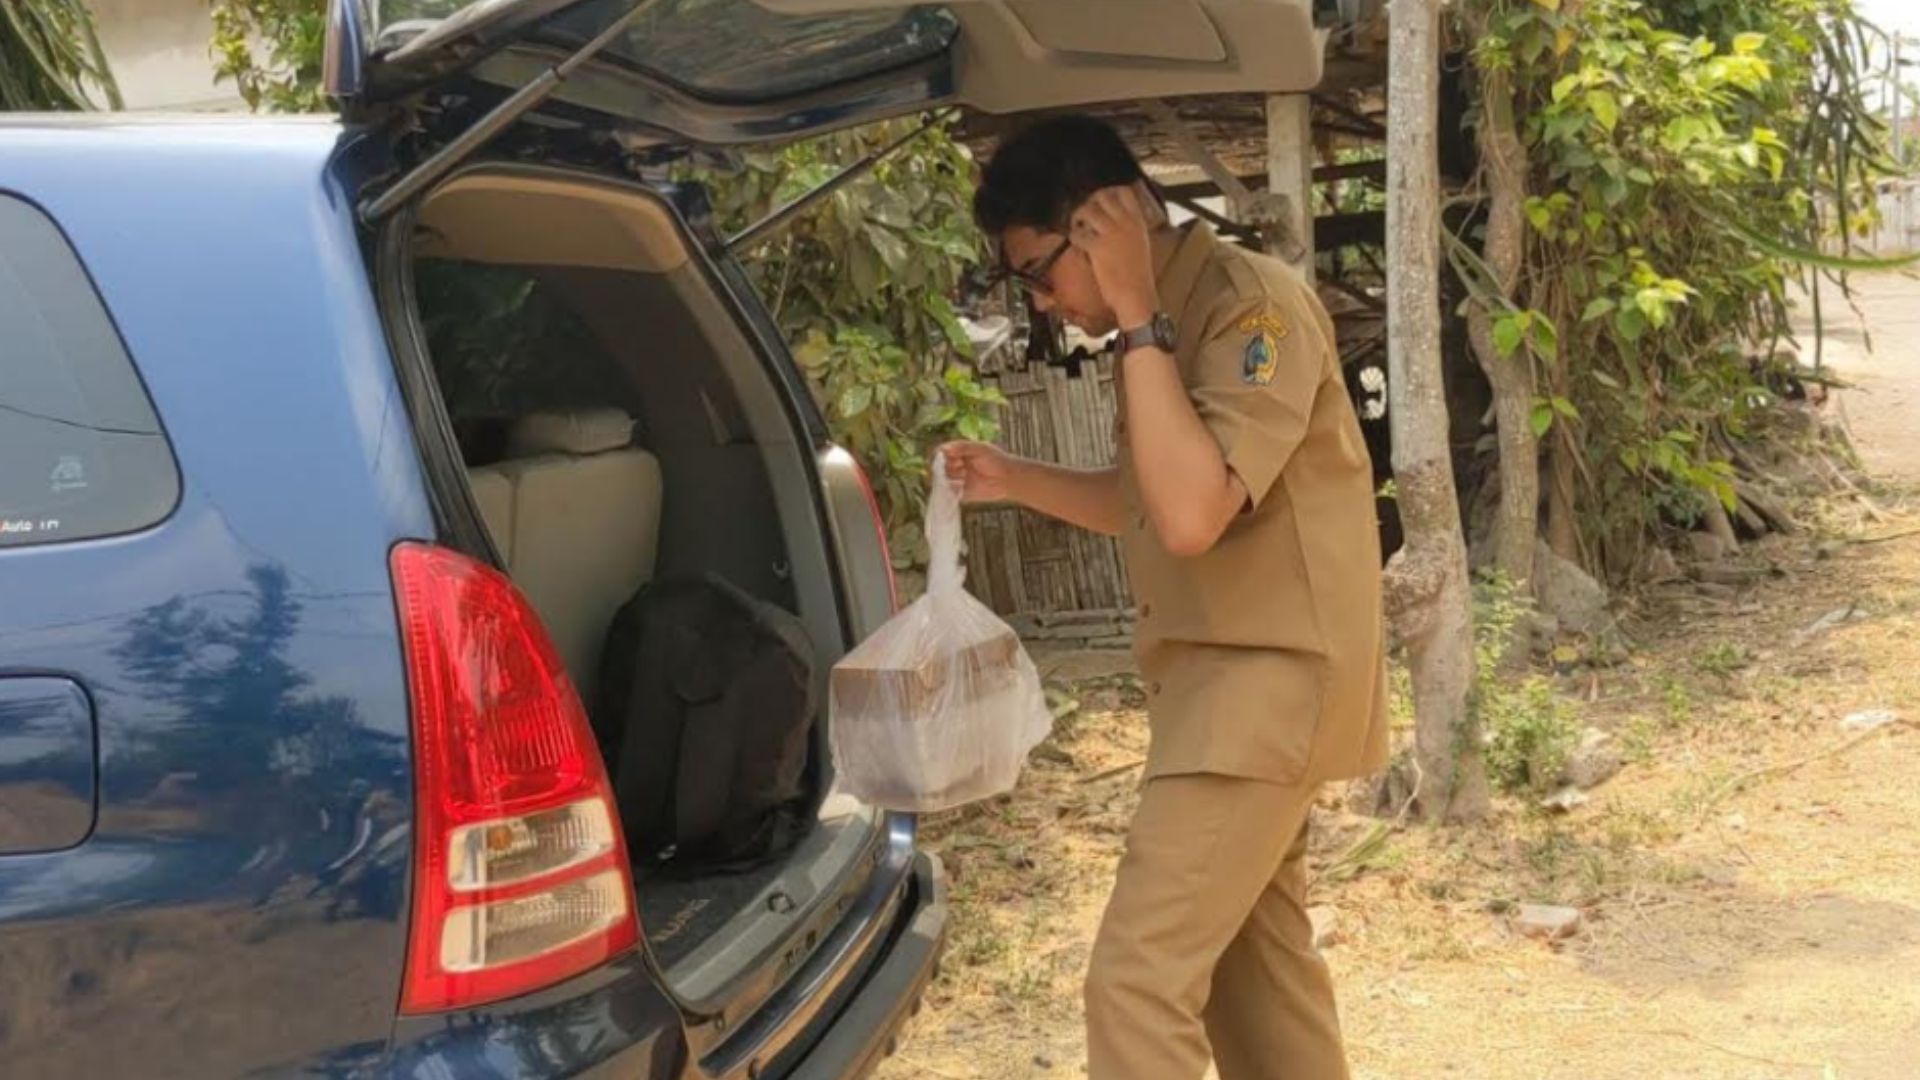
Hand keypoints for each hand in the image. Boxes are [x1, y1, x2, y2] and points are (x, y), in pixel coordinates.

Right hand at [939, 441, 1019, 503]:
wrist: (1009, 479)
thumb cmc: (997, 460)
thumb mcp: (981, 448)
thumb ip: (963, 447)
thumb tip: (943, 448)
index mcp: (958, 453)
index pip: (940, 453)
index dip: (938, 456)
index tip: (940, 459)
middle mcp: (956, 466)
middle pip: (939, 468)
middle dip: (944, 468)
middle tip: (958, 467)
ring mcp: (958, 480)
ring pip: (942, 481)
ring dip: (948, 479)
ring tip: (962, 476)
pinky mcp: (962, 494)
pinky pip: (950, 494)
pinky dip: (950, 492)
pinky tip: (959, 488)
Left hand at [1070, 185, 1160, 328]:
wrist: (1137, 295)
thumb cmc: (1138, 276)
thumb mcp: (1140, 245)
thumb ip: (1129, 230)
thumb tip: (1114, 222)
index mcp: (1137, 222)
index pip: (1125, 192)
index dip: (1109, 190)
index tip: (1100, 198)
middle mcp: (1125, 223)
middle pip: (1103, 195)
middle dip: (1090, 201)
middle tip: (1085, 213)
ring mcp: (1111, 234)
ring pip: (1088, 210)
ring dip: (1078, 216)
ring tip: (1078, 226)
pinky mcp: (1097, 248)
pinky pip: (1078, 234)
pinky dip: (1074, 237)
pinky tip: (1077, 244)